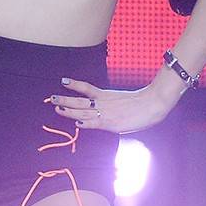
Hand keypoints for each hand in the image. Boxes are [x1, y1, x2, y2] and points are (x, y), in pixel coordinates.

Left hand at [50, 79, 173, 133]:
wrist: (153, 103)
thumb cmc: (142, 102)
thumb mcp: (123, 101)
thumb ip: (112, 104)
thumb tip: (107, 109)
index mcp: (106, 95)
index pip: (86, 87)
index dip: (74, 84)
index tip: (63, 80)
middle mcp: (103, 102)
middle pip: (80, 100)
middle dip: (65, 100)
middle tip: (51, 98)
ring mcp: (106, 113)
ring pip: (83, 111)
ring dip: (69, 111)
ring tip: (57, 108)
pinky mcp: (112, 123)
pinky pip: (95, 124)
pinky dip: (85, 124)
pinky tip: (76, 124)